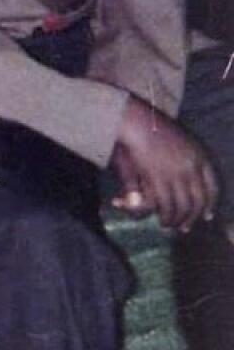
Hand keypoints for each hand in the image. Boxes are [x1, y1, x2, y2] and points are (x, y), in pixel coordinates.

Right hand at [111, 96, 216, 231]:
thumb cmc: (152, 127)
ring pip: (183, 205)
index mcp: (200, 156)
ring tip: (171, 226)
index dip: (211, 203)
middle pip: (199, 199)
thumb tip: (190, 173)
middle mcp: (192, 167)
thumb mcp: (178, 142)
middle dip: (193, 216)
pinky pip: (167, 204)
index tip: (208, 216)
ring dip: (178, 219)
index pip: (212, 186)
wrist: (137, 121)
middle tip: (186, 227)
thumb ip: (185, 159)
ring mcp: (176, 174)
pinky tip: (162, 220)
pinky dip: (165, 215)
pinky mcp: (159, 179)